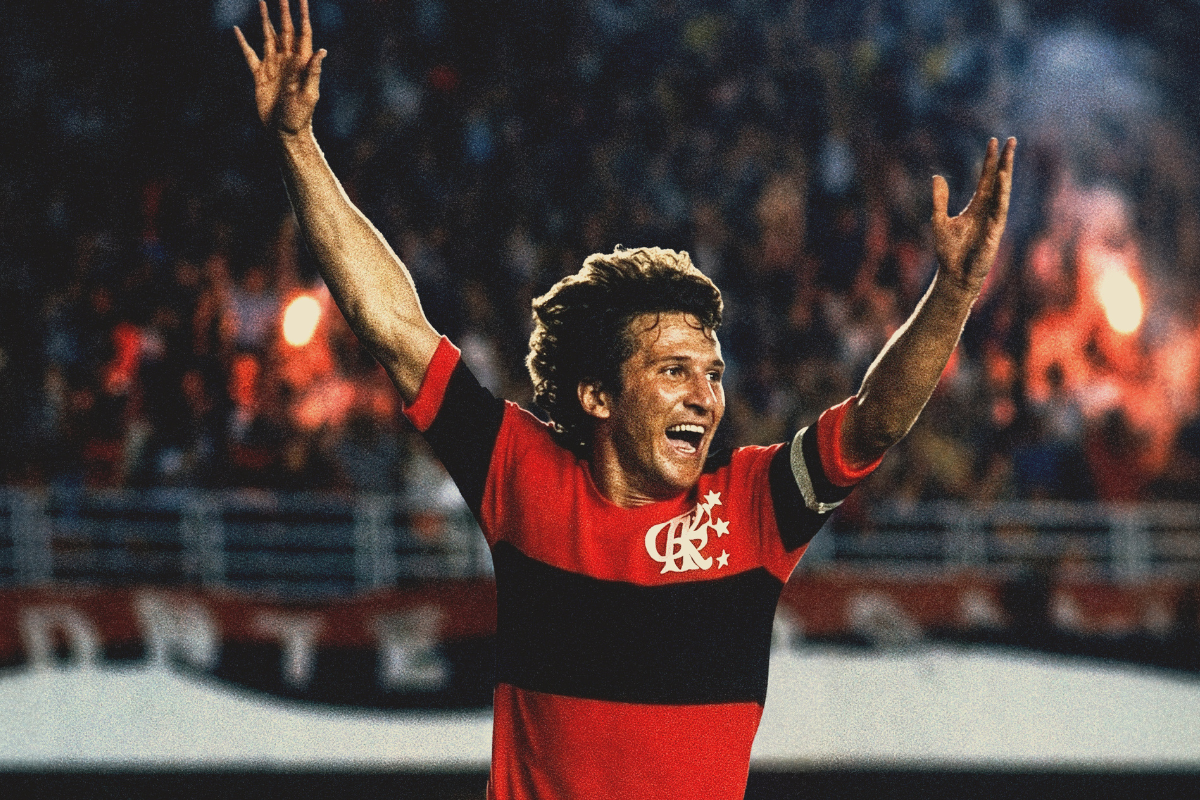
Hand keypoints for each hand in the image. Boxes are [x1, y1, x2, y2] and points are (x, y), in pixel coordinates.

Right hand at [234, 0, 325, 135]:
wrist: (284, 132)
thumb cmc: (300, 116)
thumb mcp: (309, 94)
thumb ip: (313, 71)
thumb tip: (322, 50)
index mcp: (301, 63)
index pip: (303, 33)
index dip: (302, 15)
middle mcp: (287, 61)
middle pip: (285, 30)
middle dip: (283, 11)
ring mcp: (273, 66)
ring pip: (268, 37)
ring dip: (265, 20)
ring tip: (262, 2)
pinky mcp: (259, 75)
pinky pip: (250, 54)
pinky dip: (243, 43)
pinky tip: (237, 31)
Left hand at [931, 137, 1015, 294]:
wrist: (954, 275)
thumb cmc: (949, 252)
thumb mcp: (939, 221)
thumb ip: (939, 200)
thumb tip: (937, 176)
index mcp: (977, 206)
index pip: (986, 178)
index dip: (989, 160)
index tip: (993, 141)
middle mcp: (988, 210)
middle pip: (999, 181)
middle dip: (1005, 161)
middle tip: (1011, 140)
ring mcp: (994, 221)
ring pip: (1002, 194)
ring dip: (1005, 176)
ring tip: (1006, 159)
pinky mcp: (994, 233)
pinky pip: (999, 211)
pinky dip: (1001, 197)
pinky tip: (1002, 183)